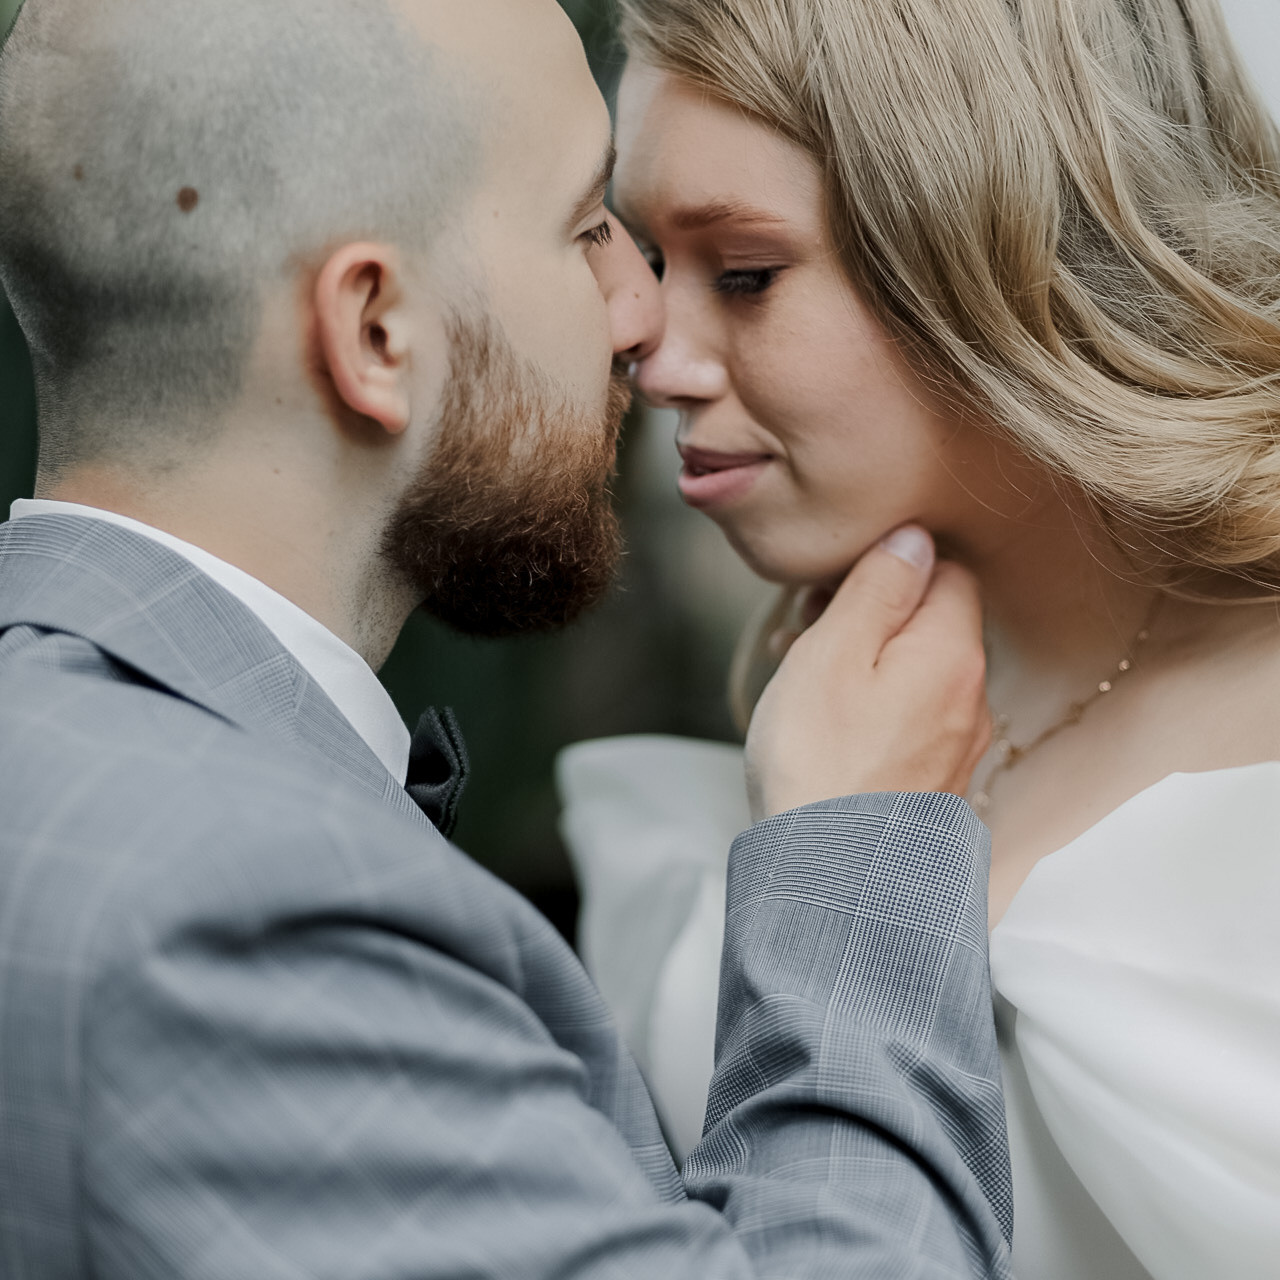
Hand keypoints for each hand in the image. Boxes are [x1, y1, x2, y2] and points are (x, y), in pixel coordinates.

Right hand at [744, 525, 989, 819]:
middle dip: (872, 614)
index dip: (886, 566)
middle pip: (933, 621)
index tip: (830, 591)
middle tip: (807, 631)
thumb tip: (915, 537)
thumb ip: (878, 588)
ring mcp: (961, 746)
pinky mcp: (940, 784)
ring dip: (869, 661)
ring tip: (806, 681)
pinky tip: (830, 727)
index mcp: (952, 652)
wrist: (830, 882)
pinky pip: (915, 719)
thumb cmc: (817, 762)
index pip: (946, 570)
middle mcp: (973, 696)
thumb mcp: (832, 654)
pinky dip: (877, 707)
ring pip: (920, 672)